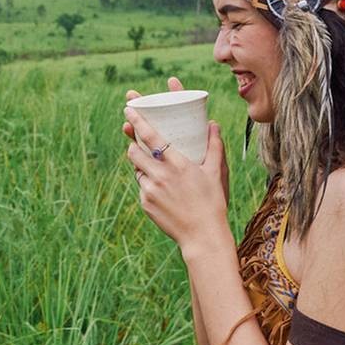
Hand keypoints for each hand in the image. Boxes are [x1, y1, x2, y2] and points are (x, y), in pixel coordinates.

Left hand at [125, 75, 228, 194]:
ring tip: (152, 161)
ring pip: (136, 167)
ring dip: (139, 161)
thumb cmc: (212, 202)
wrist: (202, 235)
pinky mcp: (145, 203)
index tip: (128, 108)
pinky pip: (141, 185)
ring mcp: (150, 190)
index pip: (151, 137)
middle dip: (133, 141)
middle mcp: (161, 175)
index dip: (137, 121)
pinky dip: (146, 180)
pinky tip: (159, 184)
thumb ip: (214, 146)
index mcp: (178, 164)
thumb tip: (213, 124)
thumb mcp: (216, 172)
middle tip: (135, 135)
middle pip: (135, 150)